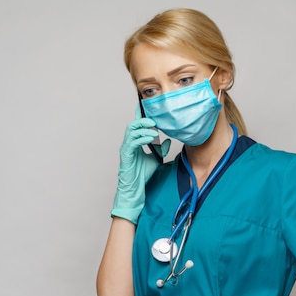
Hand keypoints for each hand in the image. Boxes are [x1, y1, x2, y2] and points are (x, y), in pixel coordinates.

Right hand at [111, 106, 170, 223]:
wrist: (136, 189)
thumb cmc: (142, 175)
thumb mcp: (157, 159)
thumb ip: (162, 149)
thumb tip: (169, 141)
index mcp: (135, 142)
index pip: (137, 125)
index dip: (141, 115)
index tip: (147, 106)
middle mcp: (129, 143)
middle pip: (133, 125)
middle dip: (143, 119)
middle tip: (155, 118)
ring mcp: (127, 149)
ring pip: (131, 131)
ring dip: (143, 127)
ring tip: (154, 127)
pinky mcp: (126, 155)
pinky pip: (132, 142)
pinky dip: (141, 138)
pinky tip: (151, 137)